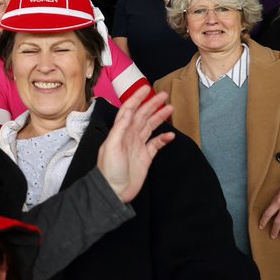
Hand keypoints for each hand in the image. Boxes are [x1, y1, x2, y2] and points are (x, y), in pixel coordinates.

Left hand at [96, 87, 174, 202]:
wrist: (114, 191)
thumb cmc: (109, 170)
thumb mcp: (111, 147)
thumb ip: (120, 129)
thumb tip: (129, 112)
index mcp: (120, 131)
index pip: (129, 110)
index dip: (137, 99)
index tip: (146, 88)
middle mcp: (129, 136)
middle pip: (142, 116)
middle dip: (152, 105)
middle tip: (164, 96)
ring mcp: (138, 146)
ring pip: (150, 127)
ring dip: (159, 117)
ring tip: (170, 108)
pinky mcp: (145, 157)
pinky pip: (156, 144)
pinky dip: (164, 138)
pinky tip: (171, 134)